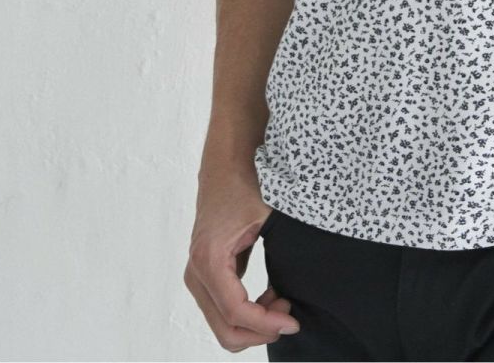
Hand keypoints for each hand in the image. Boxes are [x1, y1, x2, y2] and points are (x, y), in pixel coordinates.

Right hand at [183, 170, 301, 351]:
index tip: (293, 322)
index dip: (266, 324)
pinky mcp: (203, 275)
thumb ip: (281, 256)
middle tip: (289, 314)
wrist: (227, 163)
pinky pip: (222, 310)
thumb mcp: (268, 220)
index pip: (236, 312)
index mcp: (210, 259)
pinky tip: (270, 294)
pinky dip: (247, 314)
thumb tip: (297, 294)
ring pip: (222, 324)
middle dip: (260, 330)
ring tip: (282, 300)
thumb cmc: (248, 184)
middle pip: (225, 328)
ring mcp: (196, 275)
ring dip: (254, 323)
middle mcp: (196, 272)